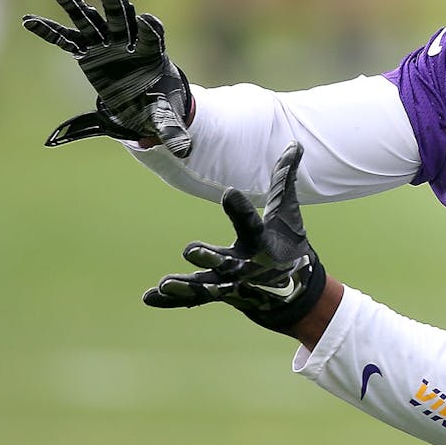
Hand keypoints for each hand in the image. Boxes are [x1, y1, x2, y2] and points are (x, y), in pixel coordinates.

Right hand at [22, 0, 192, 156]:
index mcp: (151, 55)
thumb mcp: (163, 119)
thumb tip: (183, 151)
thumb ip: (171, 131)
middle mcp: (127, 44)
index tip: (146, 20)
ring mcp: (106, 46)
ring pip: (90, 22)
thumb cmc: (157, 106)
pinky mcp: (88, 53)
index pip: (151, 37)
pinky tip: (29, 21)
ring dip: (75, 5)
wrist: (145, 103)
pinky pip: (67, 40)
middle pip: (121, 19)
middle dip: (114, 3)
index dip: (149, 29)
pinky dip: (50, 31)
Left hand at [144, 142, 326, 332]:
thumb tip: (295, 144)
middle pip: (225, 261)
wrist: (295, 295)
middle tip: (189, 250)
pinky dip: (172, 300)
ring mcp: (231, 284)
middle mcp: (245, 265)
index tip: (229, 193)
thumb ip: (284, 180)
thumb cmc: (288, 246)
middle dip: (209, 257)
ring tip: (164, 284)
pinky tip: (150, 297)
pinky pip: (194, 298)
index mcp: (262, 243)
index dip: (240, 209)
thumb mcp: (288, 215)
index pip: (250, 223)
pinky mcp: (218, 295)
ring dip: (185, 285)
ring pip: (206, 285)